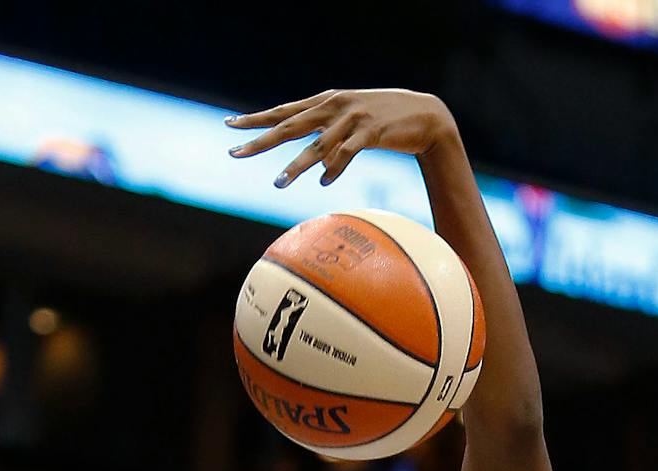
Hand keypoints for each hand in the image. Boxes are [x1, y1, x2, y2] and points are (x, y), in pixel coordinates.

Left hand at [226, 88, 454, 187]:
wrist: (427, 115)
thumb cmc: (387, 120)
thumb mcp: (353, 118)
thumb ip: (330, 129)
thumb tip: (312, 155)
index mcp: (326, 101)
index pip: (284, 110)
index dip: (257, 118)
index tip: (231, 125)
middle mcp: (334, 106)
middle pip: (290, 125)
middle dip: (261, 140)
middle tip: (236, 153)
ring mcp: (352, 119)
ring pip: (317, 144)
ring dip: (297, 165)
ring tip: (279, 183)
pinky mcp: (371, 132)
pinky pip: (347, 153)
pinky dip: (334, 168)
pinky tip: (323, 182)